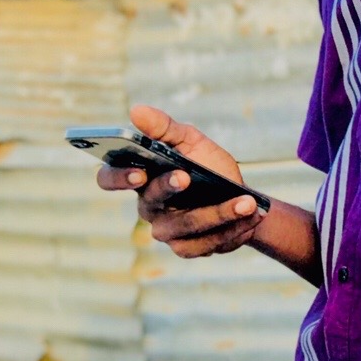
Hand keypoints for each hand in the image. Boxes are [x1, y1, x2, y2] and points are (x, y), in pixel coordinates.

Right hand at [97, 102, 265, 256]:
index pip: (110, 179)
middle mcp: (148, 206)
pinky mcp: (187, 248)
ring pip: (185, 225)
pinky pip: (205, 243)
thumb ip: (165, 128)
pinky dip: (231, 228)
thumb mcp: (191, 141)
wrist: (243, 198)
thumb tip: (136, 111)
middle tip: (186, 177)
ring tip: (246, 202)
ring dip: (218, 213)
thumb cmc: (209, 166)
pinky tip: (251, 216)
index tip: (139, 171)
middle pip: (149, 202)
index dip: (118, 177)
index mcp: (141, 177)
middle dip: (168, 188)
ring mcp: (166, 231)